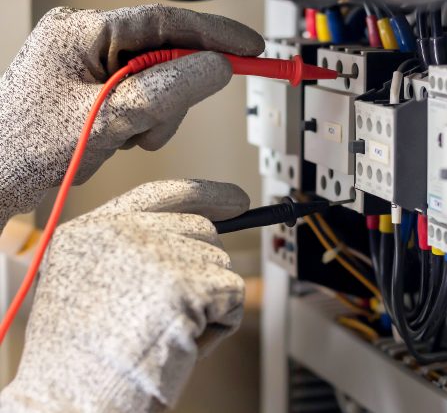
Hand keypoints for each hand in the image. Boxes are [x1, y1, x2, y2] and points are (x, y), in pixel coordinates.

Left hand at [0, 5, 262, 228]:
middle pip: (165, 54)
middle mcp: (89, 41)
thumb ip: (166, 90)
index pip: (163, 22)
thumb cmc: (28, 148)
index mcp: (82, 32)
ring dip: (157, 116)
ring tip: (126, 139)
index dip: (213, 35)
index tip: (249, 49)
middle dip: (172, 97)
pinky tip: (121, 137)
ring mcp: (94, 64)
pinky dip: (145, 122)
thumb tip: (216, 67)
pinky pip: (145, 97)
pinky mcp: (100, 86)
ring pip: (159, 81)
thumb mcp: (107, 119)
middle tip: (152, 128)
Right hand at [0, 179, 248, 412]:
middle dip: (203, 268)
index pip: (162, 194)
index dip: (206, 194)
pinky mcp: (183, 285)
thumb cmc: (85, 360)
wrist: (71, 408)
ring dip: (207, 300)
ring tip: (167, 330)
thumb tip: (202, 234)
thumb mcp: (94, 284)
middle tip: (174, 308)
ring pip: (219, 262)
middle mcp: (120, 232)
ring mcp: (152, 255)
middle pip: (202, 229)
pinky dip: (220, 322)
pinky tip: (183, 342)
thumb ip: (139, 249)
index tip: (236, 199)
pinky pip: (232, 293)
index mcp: (92, 230)